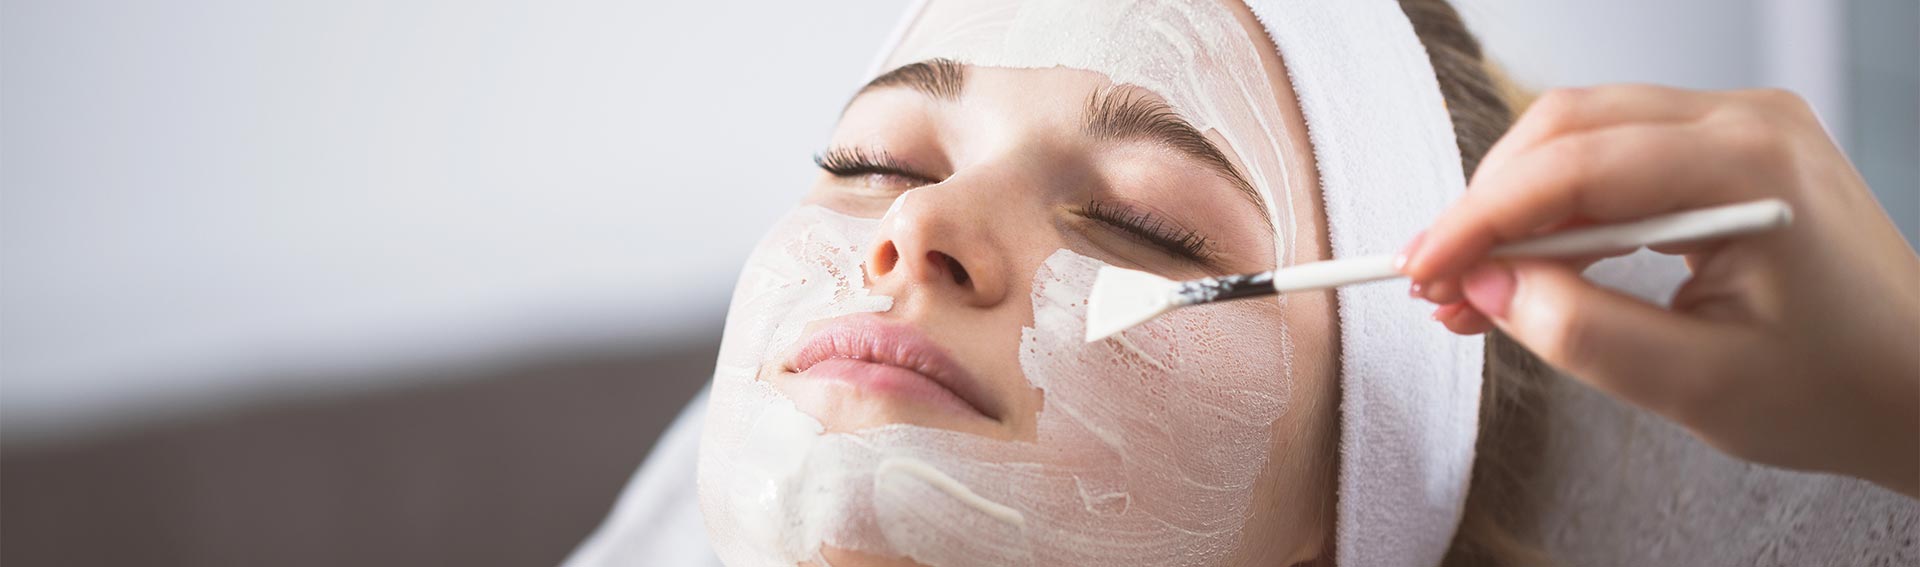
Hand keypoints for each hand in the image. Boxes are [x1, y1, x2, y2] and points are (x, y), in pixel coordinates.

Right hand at [1401, 85, 1919, 497]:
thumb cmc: (1835, 390)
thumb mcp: (1694, 385)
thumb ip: (1579, 331)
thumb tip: (1489, 286)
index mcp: (1748, 167)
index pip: (1575, 166)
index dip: (1481, 217)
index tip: (1423, 268)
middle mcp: (1745, 122)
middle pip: (1567, 129)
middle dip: (1488, 206)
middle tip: (1437, 282)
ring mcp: (1740, 128)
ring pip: (1581, 137)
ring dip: (1516, 208)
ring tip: (1473, 287)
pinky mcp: (1728, 151)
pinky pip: (1615, 156)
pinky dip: (1559, 209)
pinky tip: (1529, 266)